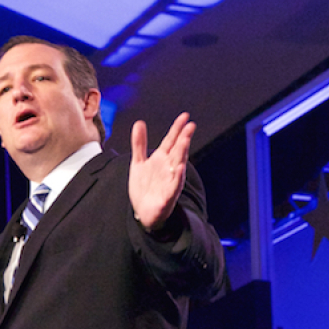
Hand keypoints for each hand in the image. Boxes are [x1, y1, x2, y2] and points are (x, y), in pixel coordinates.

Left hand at [129, 112, 195, 230]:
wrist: (142, 212)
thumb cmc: (144, 187)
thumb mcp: (138, 163)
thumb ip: (139, 144)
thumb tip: (139, 123)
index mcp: (161, 159)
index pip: (171, 140)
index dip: (177, 128)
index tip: (185, 116)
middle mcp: (168, 168)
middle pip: (177, 150)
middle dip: (184, 138)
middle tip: (190, 125)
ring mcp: (170, 181)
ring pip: (179, 165)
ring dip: (182, 153)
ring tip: (185, 141)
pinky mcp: (168, 195)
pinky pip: (174, 185)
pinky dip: (177, 176)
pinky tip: (179, 167)